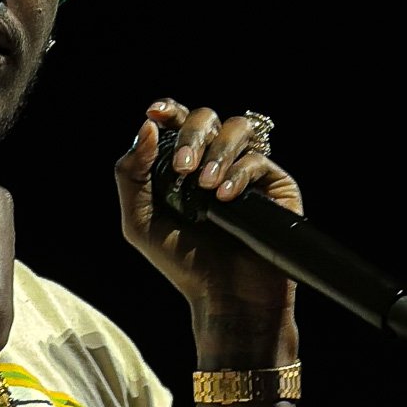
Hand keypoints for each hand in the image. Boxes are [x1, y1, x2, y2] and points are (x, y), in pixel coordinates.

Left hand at [115, 99, 303, 324]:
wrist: (224, 297)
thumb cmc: (182, 263)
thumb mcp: (140, 220)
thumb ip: (131, 173)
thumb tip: (145, 126)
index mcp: (183, 165)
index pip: (179, 122)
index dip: (169, 109)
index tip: (154, 112)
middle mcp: (216, 161)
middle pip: (207, 117)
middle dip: (191, 136)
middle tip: (182, 169)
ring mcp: (247, 170)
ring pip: (238, 128)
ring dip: (217, 150)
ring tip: (205, 186)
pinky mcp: (275, 184)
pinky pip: (258, 160)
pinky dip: (238, 174)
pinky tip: (225, 199)